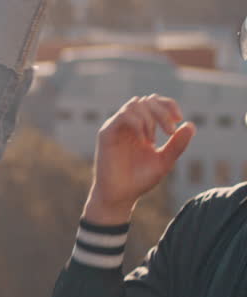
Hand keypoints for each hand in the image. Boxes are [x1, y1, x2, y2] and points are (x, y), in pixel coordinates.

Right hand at [83, 95, 195, 225]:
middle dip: (162, 112)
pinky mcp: (106, 133)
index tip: (179, 120)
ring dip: (150, 118)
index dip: (169, 106)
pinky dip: (138, 124)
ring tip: (153, 140)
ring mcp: (116, 128)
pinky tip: (144, 141)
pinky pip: (124, 116)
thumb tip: (190, 124)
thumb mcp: (165, 161)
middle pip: (146, 100)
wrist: (120, 196)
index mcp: (141, 128)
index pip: (154, 103)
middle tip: (169, 132)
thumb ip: (177, 144)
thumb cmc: (140, 180)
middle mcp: (128, 125)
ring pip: (135, 104)